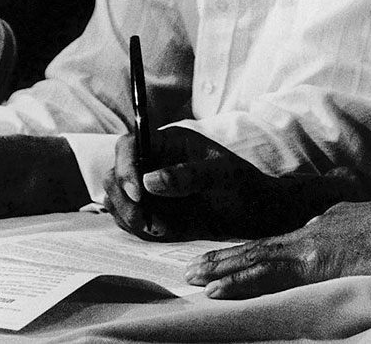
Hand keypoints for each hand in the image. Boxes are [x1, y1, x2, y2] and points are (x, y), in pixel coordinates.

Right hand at [104, 126, 350, 240]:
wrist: (257, 212)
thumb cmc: (244, 184)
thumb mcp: (222, 176)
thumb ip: (187, 176)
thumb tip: (149, 181)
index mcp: (168, 141)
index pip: (128, 144)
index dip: (125, 166)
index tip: (138, 193)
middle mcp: (153, 161)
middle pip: (114, 173)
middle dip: (124, 199)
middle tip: (146, 220)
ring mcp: (149, 187)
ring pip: (117, 199)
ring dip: (130, 216)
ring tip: (160, 227)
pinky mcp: (152, 210)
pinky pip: (130, 219)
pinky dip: (138, 227)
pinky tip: (162, 230)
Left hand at [184, 195, 370, 298]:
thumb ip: (361, 248)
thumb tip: (352, 263)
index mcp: (334, 222)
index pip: (286, 241)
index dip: (257, 253)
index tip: (236, 262)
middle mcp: (318, 226)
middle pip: (264, 244)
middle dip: (228, 257)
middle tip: (196, 267)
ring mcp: (316, 241)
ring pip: (257, 255)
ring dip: (222, 267)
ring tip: (193, 276)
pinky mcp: (317, 260)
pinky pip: (267, 271)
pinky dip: (237, 280)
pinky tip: (215, 289)